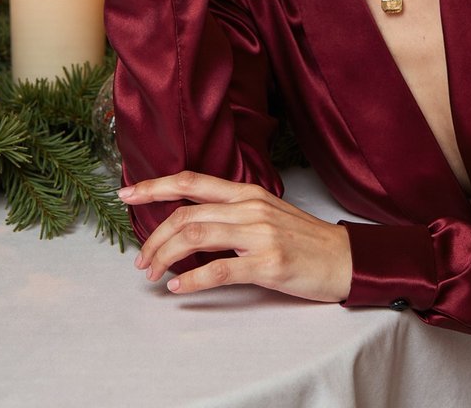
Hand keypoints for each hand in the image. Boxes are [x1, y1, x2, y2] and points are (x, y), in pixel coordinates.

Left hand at [119, 171, 352, 302]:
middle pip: (186, 213)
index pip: (192, 181)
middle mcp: (250, 207)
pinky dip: (193, 280)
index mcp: (247, 193)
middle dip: (154, 237)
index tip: (126, 192)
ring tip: (153, 274)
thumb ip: (232, 213)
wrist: (344, 258)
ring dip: (165, 256)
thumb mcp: (267, 214)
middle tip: (140, 260)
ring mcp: (260, 234)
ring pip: (196, 236)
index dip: (155, 186)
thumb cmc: (303, 239)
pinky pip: (221, 270)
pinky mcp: (269, 264)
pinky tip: (179, 289)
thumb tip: (190, 225)